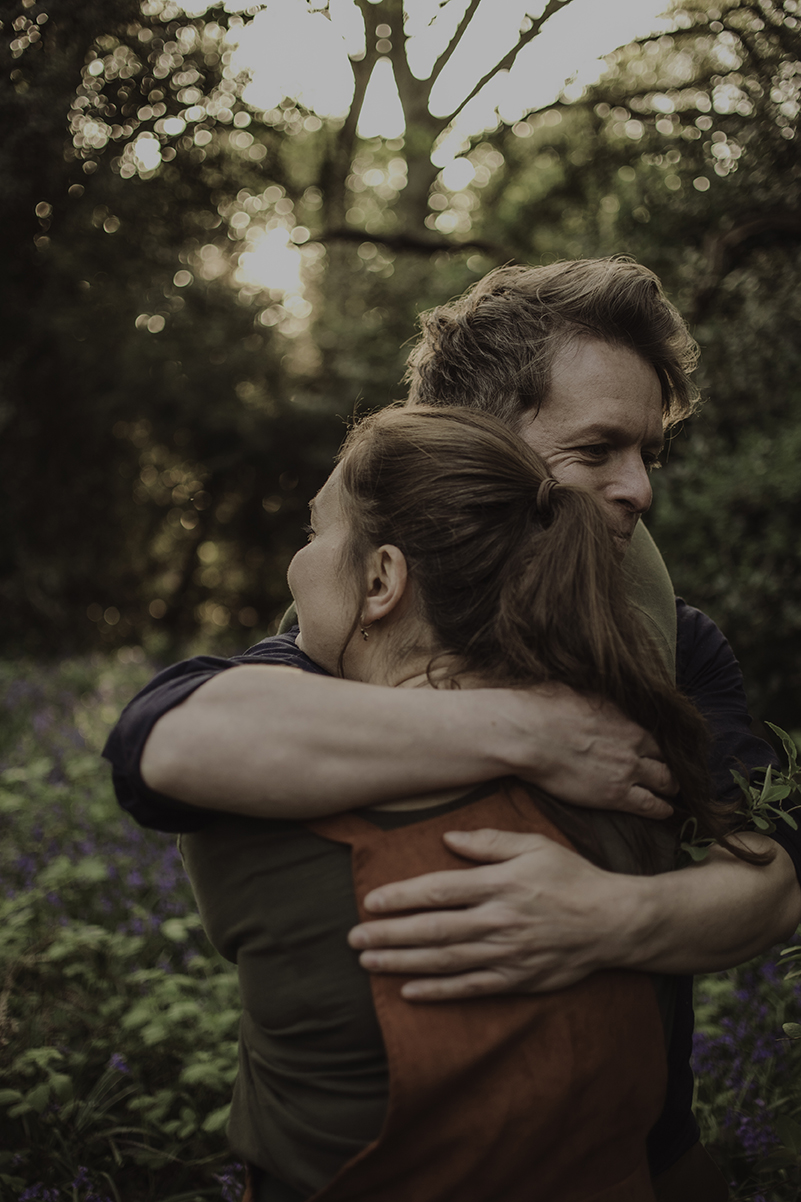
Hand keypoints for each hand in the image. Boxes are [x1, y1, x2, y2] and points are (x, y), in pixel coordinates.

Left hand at [348, 828, 651, 999]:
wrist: (613, 922)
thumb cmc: (571, 878)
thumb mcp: (534, 846)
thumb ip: (490, 841)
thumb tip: (448, 838)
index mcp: (499, 884)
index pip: (439, 891)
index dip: (401, 897)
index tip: (370, 901)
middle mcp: (499, 921)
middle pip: (433, 929)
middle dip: (389, 934)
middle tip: (353, 938)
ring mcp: (507, 954)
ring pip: (445, 961)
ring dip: (402, 962)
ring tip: (369, 963)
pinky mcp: (517, 980)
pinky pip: (470, 988)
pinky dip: (438, 992)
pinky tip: (408, 991)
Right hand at [510, 684, 675, 816]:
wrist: (528, 735)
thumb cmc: (544, 708)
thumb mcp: (579, 692)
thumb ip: (598, 702)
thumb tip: (596, 700)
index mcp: (625, 718)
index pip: (655, 734)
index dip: (658, 745)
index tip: (658, 751)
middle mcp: (634, 743)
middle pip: (665, 757)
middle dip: (671, 765)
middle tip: (673, 772)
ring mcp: (627, 770)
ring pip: (665, 781)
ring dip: (671, 787)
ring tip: (674, 793)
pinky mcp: (615, 795)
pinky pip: (649, 805)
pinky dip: (661, 809)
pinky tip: (666, 812)